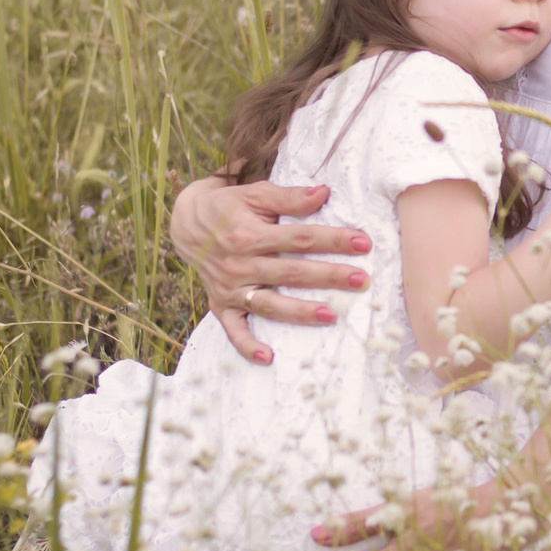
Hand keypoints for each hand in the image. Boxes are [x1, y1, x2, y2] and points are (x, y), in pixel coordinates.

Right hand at [171, 176, 371, 364]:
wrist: (187, 224)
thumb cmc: (230, 208)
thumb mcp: (255, 195)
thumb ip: (289, 197)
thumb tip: (324, 193)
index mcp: (249, 234)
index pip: (299, 238)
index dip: (332, 239)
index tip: (363, 242)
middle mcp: (239, 263)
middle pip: (290, 272)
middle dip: (328, 276)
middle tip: (361, 280)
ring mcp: (230, 288)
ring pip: (269, 304)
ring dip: (299, 312)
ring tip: (331, 316)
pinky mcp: (221, 305)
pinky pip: (234, 330)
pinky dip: (248, 346)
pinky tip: (269, 358)